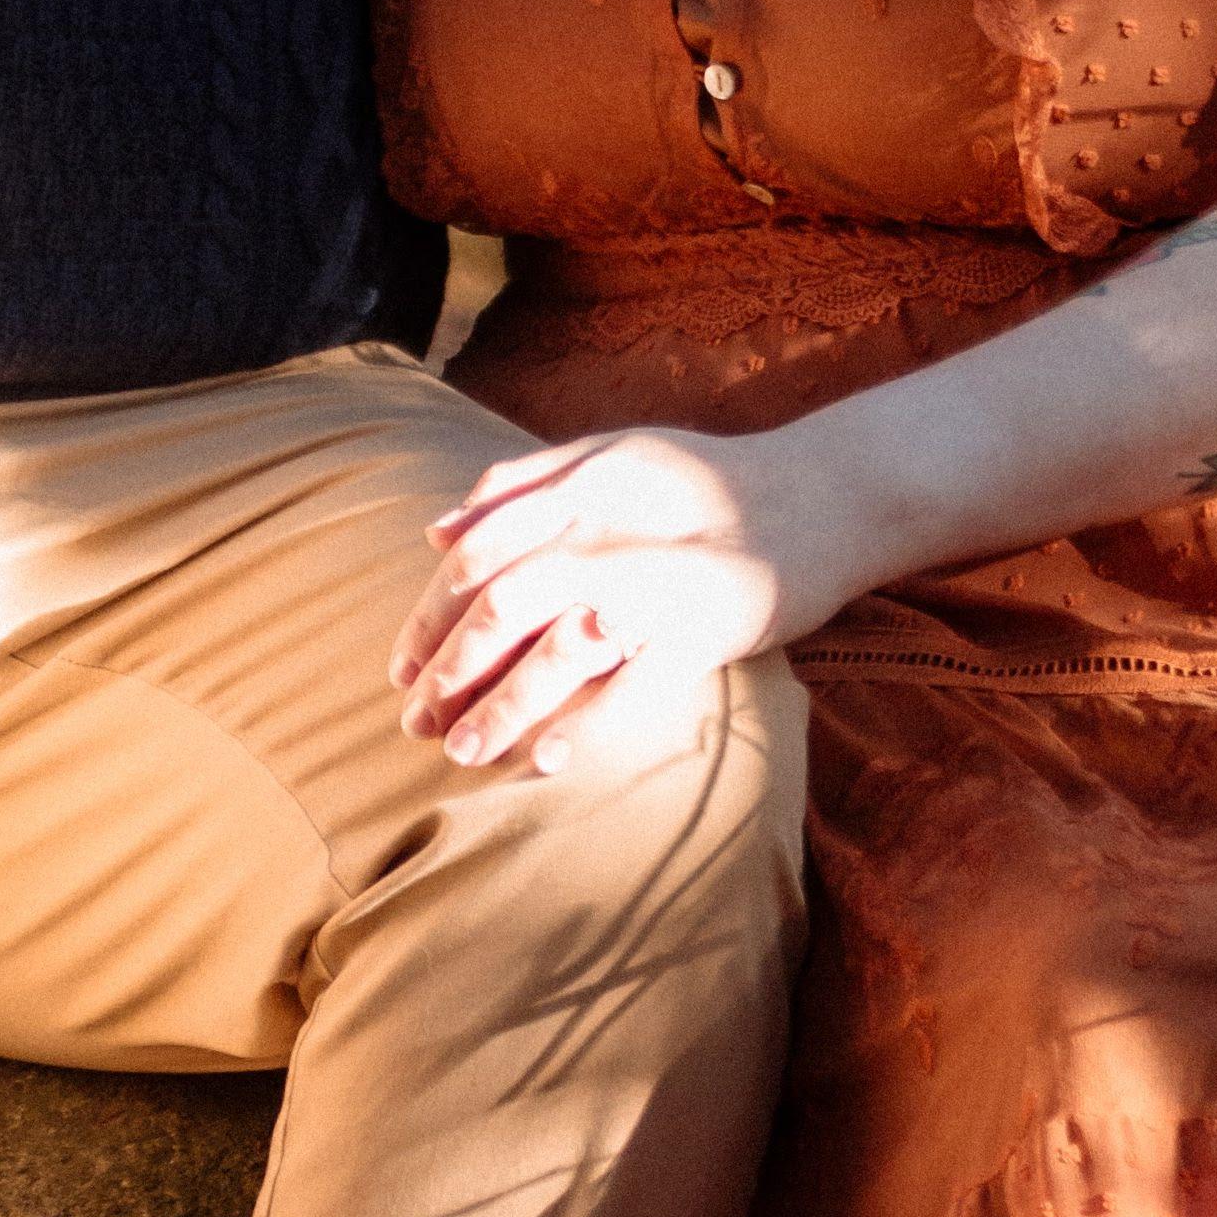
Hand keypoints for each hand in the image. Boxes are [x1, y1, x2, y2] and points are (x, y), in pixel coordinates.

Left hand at [389, 422, 850, 781]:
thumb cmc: (701, 481)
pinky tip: (544, 760)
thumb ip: (519, 485)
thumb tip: (436, 532)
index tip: (402, 669)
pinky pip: (634, 686)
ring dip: (501, 707)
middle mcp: (605, 534)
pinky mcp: (703, 631)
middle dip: (449, 671)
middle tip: (415, 725)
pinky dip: (586, 724)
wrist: (814, 498)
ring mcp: (654, 586)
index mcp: (575, 491)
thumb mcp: (606, 456)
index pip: (476, 558)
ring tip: (462, 752)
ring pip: (556, 652)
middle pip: (501, 607)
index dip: (429, 617)